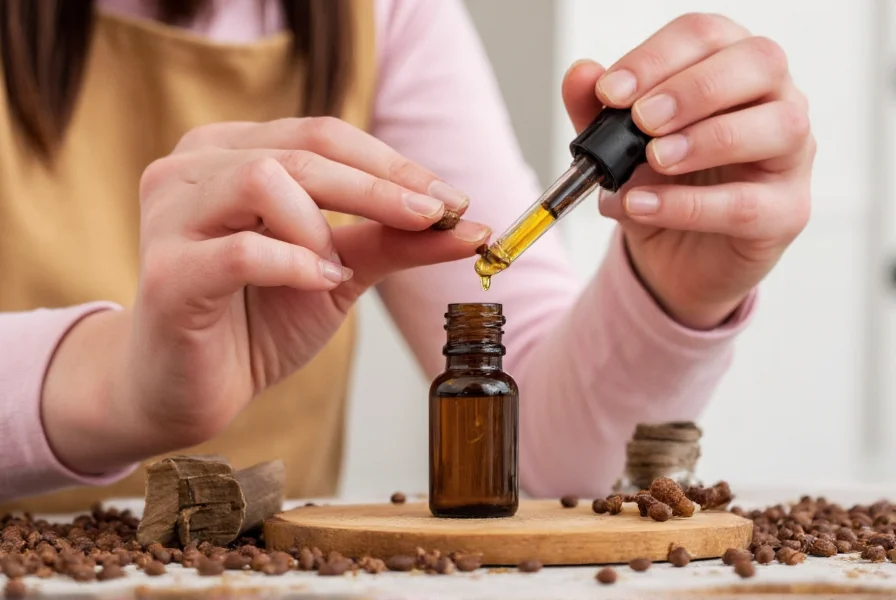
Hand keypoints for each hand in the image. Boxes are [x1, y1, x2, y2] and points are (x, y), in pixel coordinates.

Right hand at [43, 117, 488, 472]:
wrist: (190, 388)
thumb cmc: (256, 319)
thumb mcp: (337, 269)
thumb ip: (392, 240)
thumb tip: (470, 226)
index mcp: (232, 151)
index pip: (323, 134)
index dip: (392, 165)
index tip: (454, 202)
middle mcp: (193, 167)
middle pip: (303, 151)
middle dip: (382, 188)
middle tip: (438, 219)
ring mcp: (170, 215)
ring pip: (263, 180)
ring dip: (323, 226)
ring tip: (339, 268)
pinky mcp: (167, 272)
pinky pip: (241, 250)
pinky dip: (294, 264)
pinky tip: (320, 282)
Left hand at [562, 13, 813, 328]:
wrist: (673, 257)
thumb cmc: (661, 185)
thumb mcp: (616, 147)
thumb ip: (597, 111)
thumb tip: (580, 75)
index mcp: (730, 64)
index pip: (706, 35)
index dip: (657, 58)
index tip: (611, 91)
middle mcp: (774, 97)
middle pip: (758, 63)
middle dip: (692, 89)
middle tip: (641, 120)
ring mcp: (791, 154)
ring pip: (778, 125)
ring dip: (707, 139)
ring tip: (653, 159)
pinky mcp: (786, 211)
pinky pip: (747, 203)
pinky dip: (689, 204)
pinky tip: (643, 206)